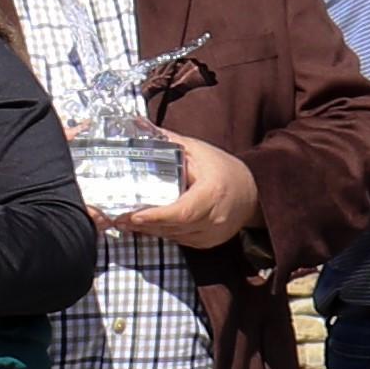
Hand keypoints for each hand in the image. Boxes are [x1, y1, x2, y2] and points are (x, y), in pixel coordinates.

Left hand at [107, 133, 258, 248]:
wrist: (253, 193)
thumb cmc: (224, 168)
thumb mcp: (198, 150)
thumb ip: (169, 140)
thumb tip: (140, 126)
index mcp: (212, 194)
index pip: (182, 212)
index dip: (156, 216)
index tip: (134, 215)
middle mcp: (213, 218)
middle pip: (173, 227)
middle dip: (143, 224)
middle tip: (116, 218)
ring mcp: (211, 234)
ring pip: (173, 236)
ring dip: (149, 230)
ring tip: (123, 222)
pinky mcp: (207, 242)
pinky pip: (179, 240)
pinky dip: (162, 233)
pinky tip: (144, 226)